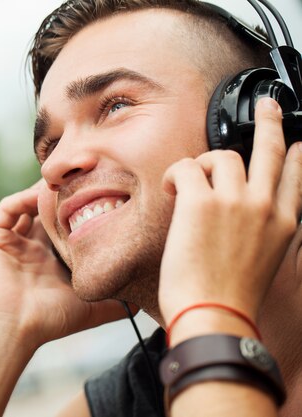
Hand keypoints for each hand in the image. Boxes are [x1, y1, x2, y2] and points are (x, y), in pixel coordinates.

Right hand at [0, 181, 127, 350]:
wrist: (10, 328)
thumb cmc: (49, 320)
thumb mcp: (92, 309)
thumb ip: (117, 303)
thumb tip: (145, 300)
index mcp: (49, 267)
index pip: (66, 232)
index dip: (82, 216)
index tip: (103, 200)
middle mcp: (29, 252)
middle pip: (46, 216)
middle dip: (64, 199)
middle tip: (83, 180)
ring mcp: (9, 244)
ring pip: (27, 207)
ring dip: (44, 194)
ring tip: (65, 181)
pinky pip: (8, 208)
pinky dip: (25, 198)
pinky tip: (42, 193)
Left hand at [159, 98, 301, 326]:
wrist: (215, 315)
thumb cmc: (231, 297)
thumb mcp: (265, 262)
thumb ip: (263, 233)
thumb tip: (245, 217)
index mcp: (284, 224)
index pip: (296, 177)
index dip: (297, 157)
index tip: (298, 145)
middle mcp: (265, 207)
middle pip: (272, 150)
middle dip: (270, 122)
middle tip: (268, 107)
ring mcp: (235, 202)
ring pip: (223, 155)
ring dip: (202, 163)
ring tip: (188, 183)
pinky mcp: (201, 202)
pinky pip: (186, 167)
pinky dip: (175, 174)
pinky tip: (171, 188)